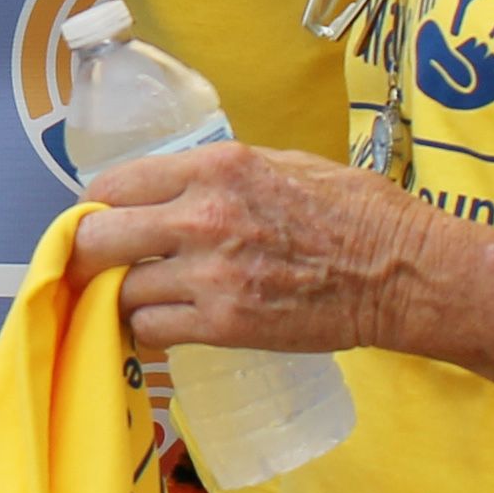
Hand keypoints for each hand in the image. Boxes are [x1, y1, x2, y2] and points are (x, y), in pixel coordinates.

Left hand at [67, 142, 430, 356]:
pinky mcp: (226, 326)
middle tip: (96, 263)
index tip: (102, 219)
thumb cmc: (356, 212)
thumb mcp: (280, 163)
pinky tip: (164, 323)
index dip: (99, 206)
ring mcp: (212, 275)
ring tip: (137, 296)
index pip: (113, 185)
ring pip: (120, 291)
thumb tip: (171, 188)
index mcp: (215, 168)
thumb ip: (218, 175)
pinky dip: (149, 329)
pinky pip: (152, 330)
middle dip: (89, 252)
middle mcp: (203, 217)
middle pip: (98, 238)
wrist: (404, 272)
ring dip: (122, 296)